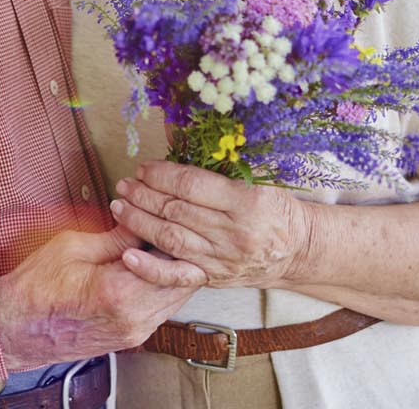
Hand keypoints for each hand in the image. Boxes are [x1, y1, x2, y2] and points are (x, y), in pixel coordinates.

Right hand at [0, 226, 205, 371]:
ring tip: (156, 241)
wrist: (14, 330)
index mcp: (120, 293)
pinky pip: (162, 308)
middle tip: (167, 224)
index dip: (175, 233)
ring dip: (173, 269)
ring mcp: (135, 333)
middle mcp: (135, 319)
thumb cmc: (35, 287)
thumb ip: (117, 237)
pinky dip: (162, 286)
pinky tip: (149, 264)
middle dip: (180, 250)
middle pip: (183, 282)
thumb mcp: (73, 247)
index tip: (168, 214)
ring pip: (177, 297)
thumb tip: (145, 222)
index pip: (173, 260)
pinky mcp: (132, 338)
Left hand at [109, 162, 310, 289]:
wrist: (298, 250)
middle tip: (125, 184)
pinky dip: (150, 268)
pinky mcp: (213, 278)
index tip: (144, 167)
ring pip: (171, 239)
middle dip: (144, 195)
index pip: (193, 185)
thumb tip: (180, 141)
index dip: (162, 174)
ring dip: (139, 221)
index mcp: (246, 202)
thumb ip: (223, 167)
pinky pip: (177, 276)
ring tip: (120, 206)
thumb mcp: (259, 180)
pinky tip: (128, 255)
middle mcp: (232, 233)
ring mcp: (221, 259)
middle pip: (177, 211)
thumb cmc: (276, 209)